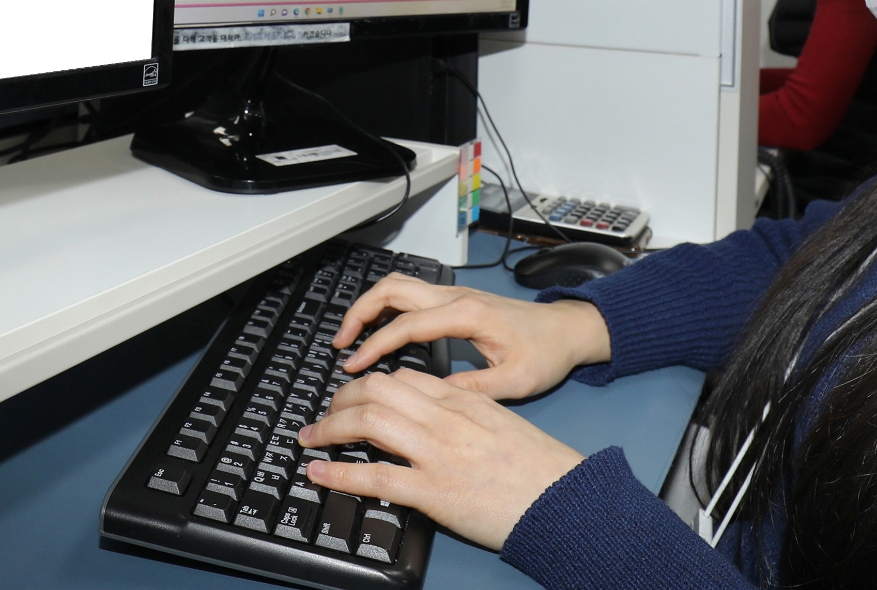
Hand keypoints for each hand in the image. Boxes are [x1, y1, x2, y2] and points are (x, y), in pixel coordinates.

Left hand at [298, 369, 584, 550]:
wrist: (565, 499)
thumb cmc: (540, 468)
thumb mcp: (502, 424)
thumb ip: (466, 415)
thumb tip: (430, 419)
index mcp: (464, 401)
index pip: (403, 377)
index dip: (370, 384)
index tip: (355, 396)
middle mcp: (447, 419)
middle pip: (377, 390)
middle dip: (341, 398)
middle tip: (325, 414)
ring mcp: (438, 453)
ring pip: (368, 422)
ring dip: (329, 427)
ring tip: (312, 437)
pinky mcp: (434, 491)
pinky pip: (375, 477)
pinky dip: (339, 472)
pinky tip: (319, 472)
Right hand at [332, 276, 610, 399]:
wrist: (567, 330)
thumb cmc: (545, 354)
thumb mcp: (513, 382)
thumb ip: (471, 388)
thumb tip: (431, 397)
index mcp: (467, 315)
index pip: (407, 324)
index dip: (376, 345)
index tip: (354, 366)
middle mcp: (457, 297)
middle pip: (394, 289)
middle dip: (360, 312)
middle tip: (341, 344)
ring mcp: (455, 295)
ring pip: (400, 286)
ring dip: (370, 306)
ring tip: (351, 336)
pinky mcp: (456, 301)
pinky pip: (411, 295)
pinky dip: (387, 308)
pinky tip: (378, 331)